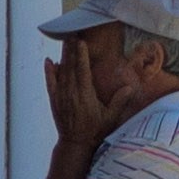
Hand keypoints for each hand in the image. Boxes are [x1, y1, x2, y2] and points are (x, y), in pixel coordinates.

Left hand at [42, 39, 144, 178]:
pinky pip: (50, 83)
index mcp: (85, 95)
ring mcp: (61, 97)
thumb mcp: (110, 117)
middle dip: (71, 50)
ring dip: (62, 56)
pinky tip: (49, 61)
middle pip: (70, 67)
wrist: (75, 144)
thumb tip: (130, 87)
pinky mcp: (54, 101)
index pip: (82, 71)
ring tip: (64, 42)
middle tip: (71, 34)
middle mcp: (71, 93)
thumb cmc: (95, 130)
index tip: (81, 42)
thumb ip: (119, 101)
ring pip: (61, 72)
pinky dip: (49, 72)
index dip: (81, 56)